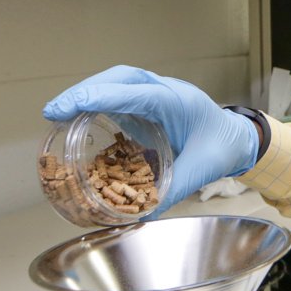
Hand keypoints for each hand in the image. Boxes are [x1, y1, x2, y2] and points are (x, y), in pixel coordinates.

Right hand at [44, 66, 258, 211]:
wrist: (236, 138)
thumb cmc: (222, 148)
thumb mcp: (201, 171)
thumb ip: (173, 191)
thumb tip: (142, 213)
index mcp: (179, 102)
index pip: (136, 92)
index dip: (102, 96)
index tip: (71, 105)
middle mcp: (165, 90)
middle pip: (120, 78)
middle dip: (85, 90)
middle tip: (54, 110)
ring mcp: (156, 92)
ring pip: (117, 81)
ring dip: (87, 92)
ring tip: (57, 111)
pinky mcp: (148, 101)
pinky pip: (119, 93)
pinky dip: (96, 100)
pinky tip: (76, 114)